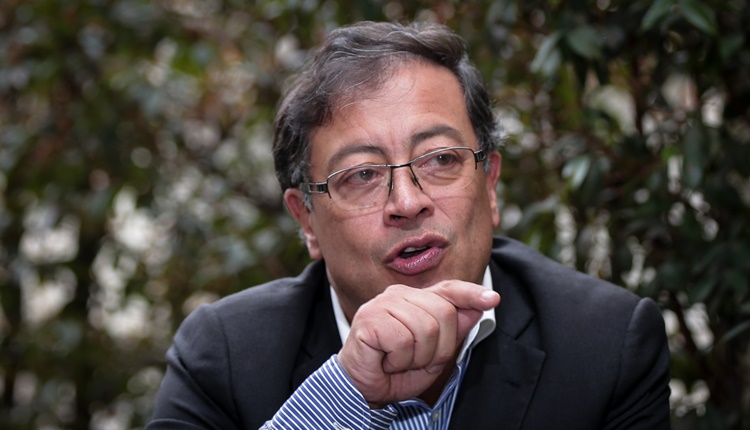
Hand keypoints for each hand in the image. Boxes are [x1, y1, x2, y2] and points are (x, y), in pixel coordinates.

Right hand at [337, 280, 499, 407]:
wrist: (362, 389)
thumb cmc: (395, 370)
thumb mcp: (433, 355)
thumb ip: (453, 331)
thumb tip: (478, 307)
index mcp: (415, 299)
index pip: (449, 289)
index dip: (471, 294)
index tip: (493, 299)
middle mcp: (398, 295)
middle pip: (443, 313)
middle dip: (438, 347)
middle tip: (417, 360)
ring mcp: (382, 304)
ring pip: (425, 328)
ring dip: (417, 357)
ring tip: (399, 361)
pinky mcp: (369, 319)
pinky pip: (403, 340)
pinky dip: (400, 360)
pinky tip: (386, 360)